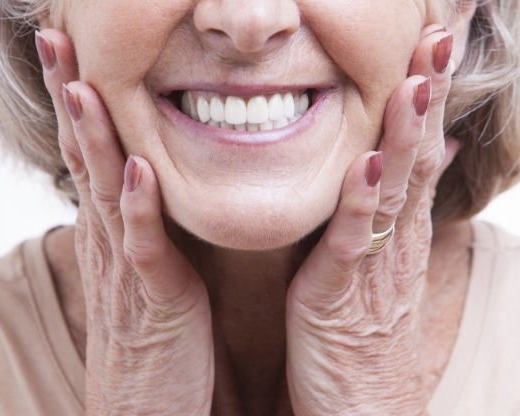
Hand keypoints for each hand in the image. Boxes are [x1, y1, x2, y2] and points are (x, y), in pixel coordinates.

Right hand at [36, 29, 213, 414]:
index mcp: (112, 232)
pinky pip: (144, 248)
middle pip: (84, 159)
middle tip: (58, 41)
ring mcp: (127, 270)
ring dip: (93, 140)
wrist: (144, 408)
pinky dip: (138, 209)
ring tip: (84, 86)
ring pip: (104, 193)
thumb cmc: (152, 336)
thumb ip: (143, 226)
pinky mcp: (154, 301)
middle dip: (71, 98)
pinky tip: (136, 170)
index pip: (89, 154)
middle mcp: (109, 242)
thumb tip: (145, 181)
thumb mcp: (143, 268)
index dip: (78, 102)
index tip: (73, 52)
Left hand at [286, 26, 457, 414]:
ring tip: (415, 82)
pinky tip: (369, 164)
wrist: (361, 409)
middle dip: (424, 99)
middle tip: (436, 39)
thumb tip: (423, 160)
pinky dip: (362, 203)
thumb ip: (395, 214)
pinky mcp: (340, 297)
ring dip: (405, 136)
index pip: (416, 153)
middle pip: (414, 160)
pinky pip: (352, 244)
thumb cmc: (364, 335)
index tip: (430, 48)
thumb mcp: (383, 267)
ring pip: (392, 192)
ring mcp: (371, 269)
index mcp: (397, 233)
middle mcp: (393, 243)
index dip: (424, 100)